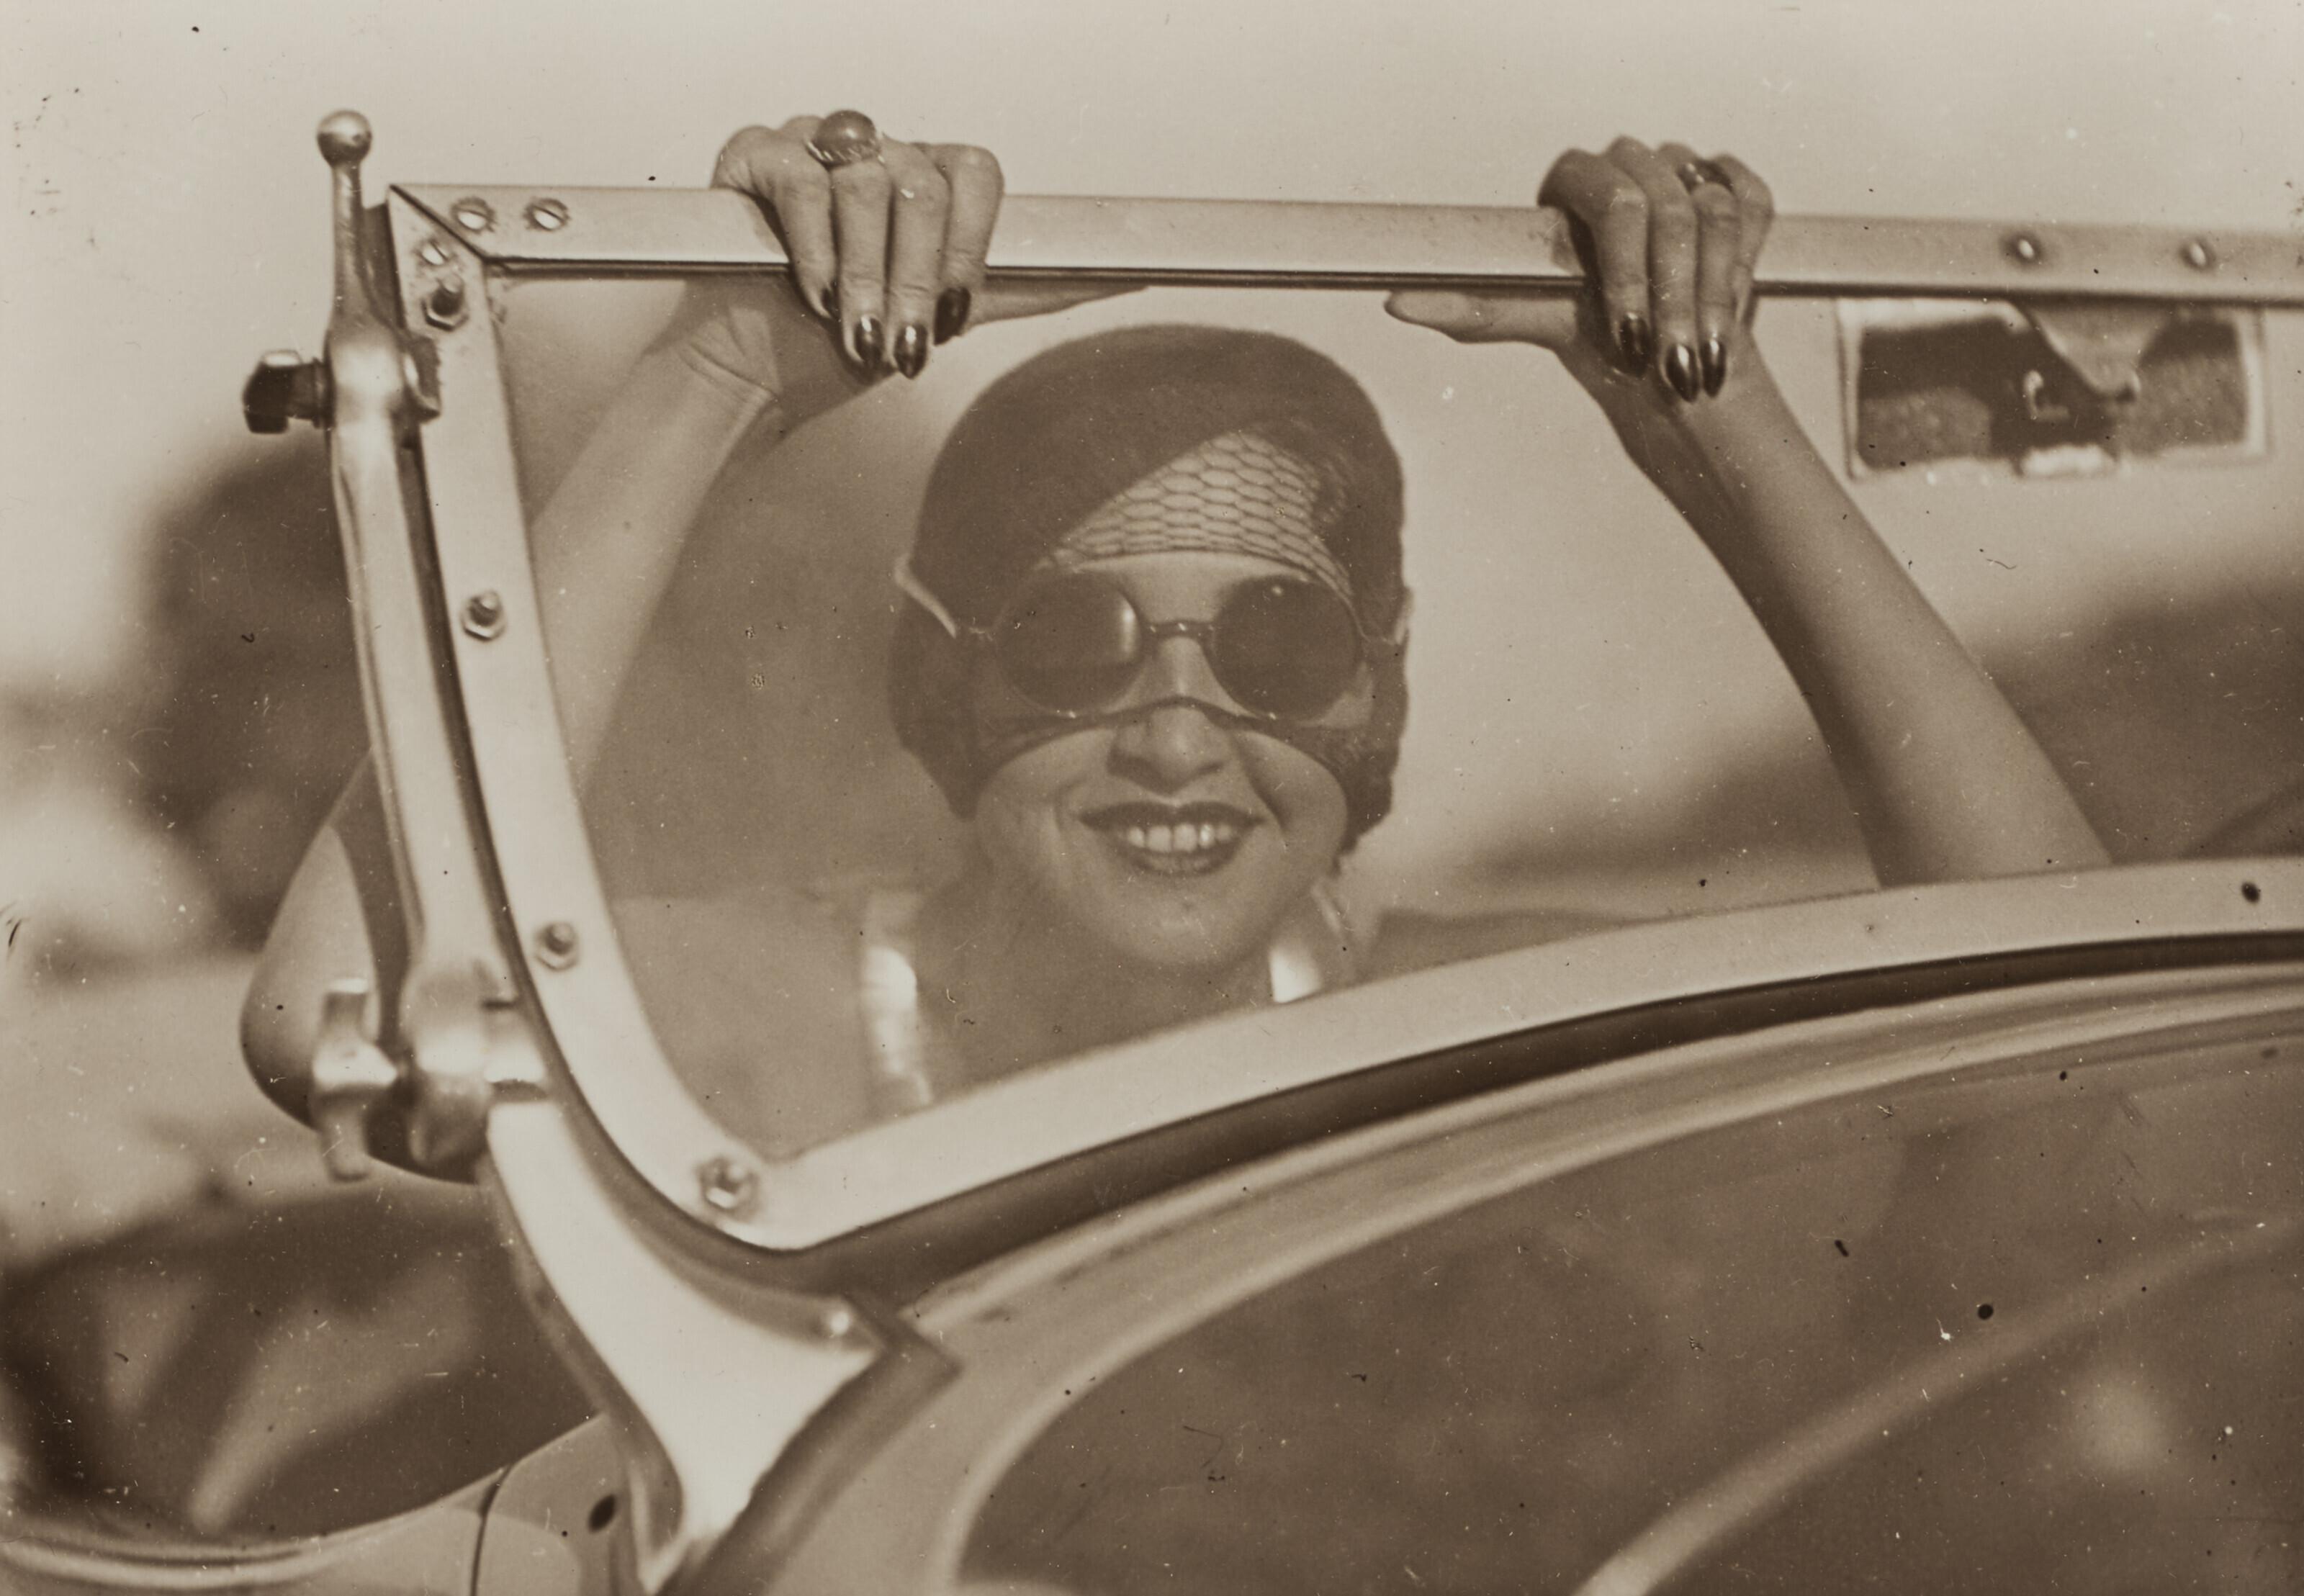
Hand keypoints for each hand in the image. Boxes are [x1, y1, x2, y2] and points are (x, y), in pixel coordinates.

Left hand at [1386, 139, 1773, 413]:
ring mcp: (1683, 175)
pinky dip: (1746, 263)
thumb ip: (1474, 310)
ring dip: (1711, 295)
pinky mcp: (1734, 191)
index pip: (1604, 195)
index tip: (1627, 334)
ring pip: (1713, 211)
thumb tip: (1396, 305)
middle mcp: (1627, 168)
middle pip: (1661, 204)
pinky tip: (1729, 310)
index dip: (1623, 269)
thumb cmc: (1598, 348)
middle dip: (1670, 293)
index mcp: (1573, 184)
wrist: (1670, 372)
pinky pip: (1751, 203)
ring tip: (1698, 358)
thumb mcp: (1539, 326)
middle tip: (1669, 361)